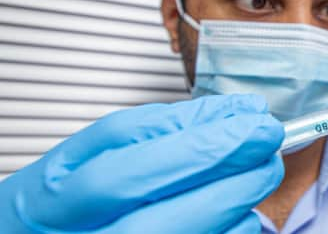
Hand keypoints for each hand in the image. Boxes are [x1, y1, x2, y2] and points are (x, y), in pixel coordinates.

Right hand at [0, 94, 283, 232]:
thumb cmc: (66, 193)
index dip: (199, 148)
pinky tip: (242, 208)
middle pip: (161, 222)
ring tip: (261, 170)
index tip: (251, 121)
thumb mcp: (98, 147)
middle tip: (268, 148)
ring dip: (236, 204)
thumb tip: (234, 112)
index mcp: (52, 202)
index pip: (129, 172)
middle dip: (227, 181)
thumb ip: (163, 127)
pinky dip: (230, 230)